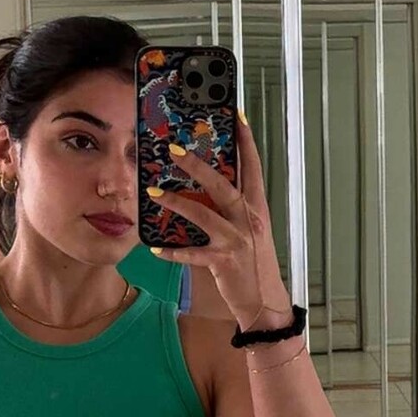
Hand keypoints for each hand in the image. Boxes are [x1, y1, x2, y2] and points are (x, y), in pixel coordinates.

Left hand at [149, 111, 292, 330]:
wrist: (264, 301)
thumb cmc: (253, 262)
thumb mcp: (249, 229)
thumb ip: (234, 206)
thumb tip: (208, 182)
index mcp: (257, 207)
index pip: (253, 167)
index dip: (246, 140)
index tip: (235, 115)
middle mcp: (249, 220)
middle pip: (223, 185)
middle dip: (198, 165)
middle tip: (174, 149)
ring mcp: (237, 240)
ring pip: (204, 215)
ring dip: (176, 202)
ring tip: (153, 192)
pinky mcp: (224, 262)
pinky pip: (193, 254)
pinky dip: (174, 252)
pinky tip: (155, 248)